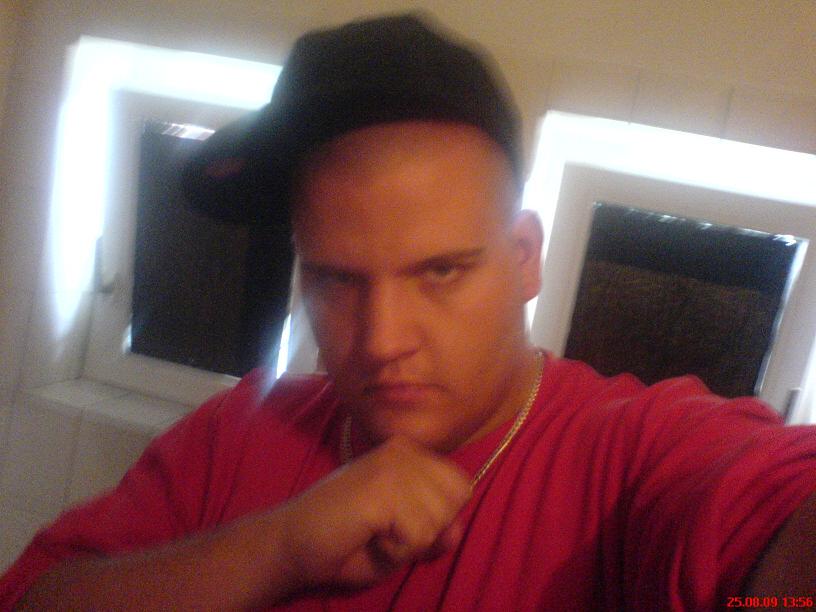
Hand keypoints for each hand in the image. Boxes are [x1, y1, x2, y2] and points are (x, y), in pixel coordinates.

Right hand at [276, 435, 471, 589]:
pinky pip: (418, 535)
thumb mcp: (404, 540)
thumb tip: (455, 530)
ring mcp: (393, 464)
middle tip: (386, 530)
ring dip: (409, 543)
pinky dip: (395, 551)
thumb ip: (437, 534)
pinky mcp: (382, 486)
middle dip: (428, 530)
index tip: (400, 523)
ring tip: (373, 532)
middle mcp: (404, 449)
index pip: (461, 486)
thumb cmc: (347, 543)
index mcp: (410, 453)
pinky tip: (367, 536)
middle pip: (457, 500)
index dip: (439, 519)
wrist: (291, 545)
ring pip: (439, 521)